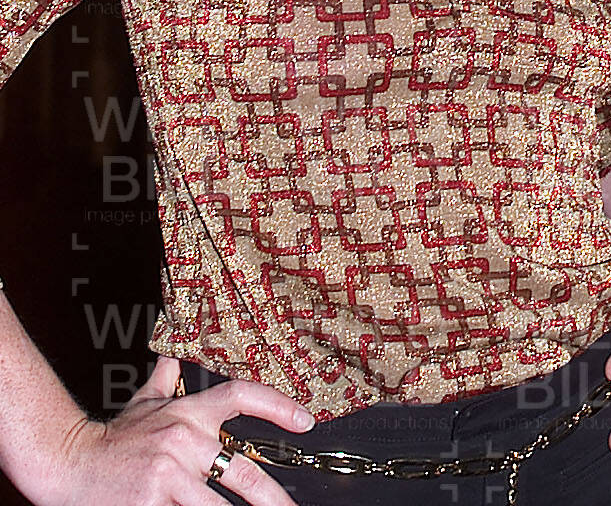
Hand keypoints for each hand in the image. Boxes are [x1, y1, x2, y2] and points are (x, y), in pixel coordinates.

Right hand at [43, 356, 311, 505]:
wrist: (68, 463)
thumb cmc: (112, 440)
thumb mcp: (142, 404)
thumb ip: (162, 381)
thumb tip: (173, 355)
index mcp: (187, 413)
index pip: (241, 396)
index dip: (278, 406)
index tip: (306, 422)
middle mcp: (183, 439)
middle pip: (242, 469)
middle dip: (272, 497)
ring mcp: (168, 474)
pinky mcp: (152, 503)